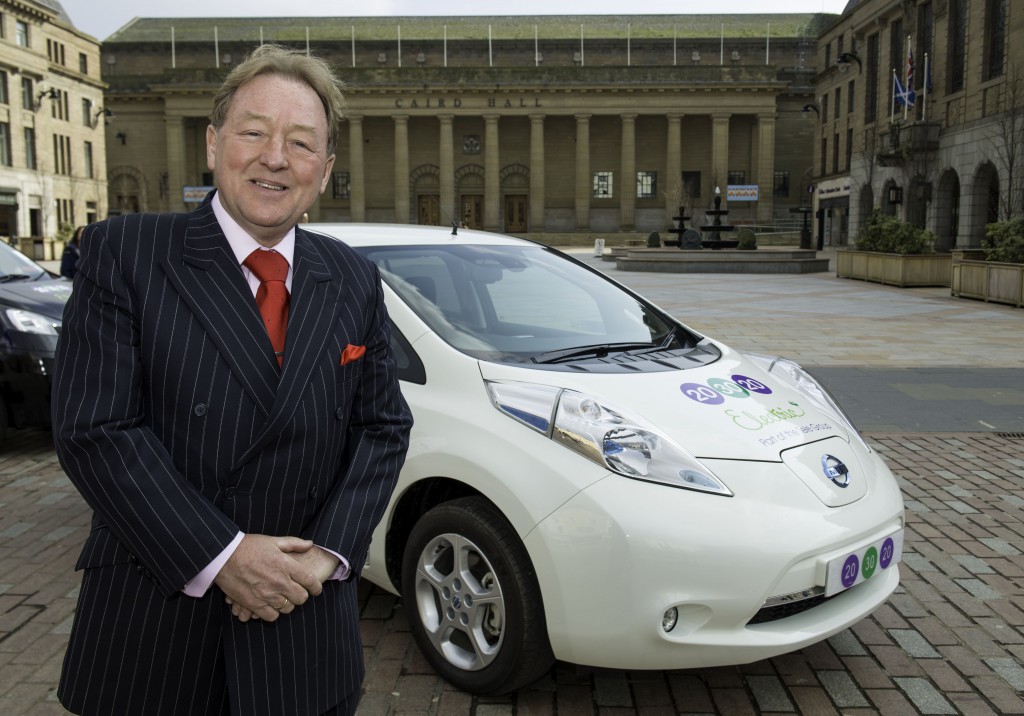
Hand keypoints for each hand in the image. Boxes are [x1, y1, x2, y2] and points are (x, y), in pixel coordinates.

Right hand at [226, 546, 340, 621]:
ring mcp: (267, 594)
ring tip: (282, 598)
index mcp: (286, 565)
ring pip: (288, 608)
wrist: (223, 556)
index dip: (316, 587)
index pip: (310, 580)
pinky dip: (273, 612)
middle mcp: (279, 581)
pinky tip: (270, 605)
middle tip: (297, 592)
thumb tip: (310, 544)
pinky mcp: (254, 604)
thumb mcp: (273, 541)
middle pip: (301, 597)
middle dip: (302, 595)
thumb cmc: (249, 546)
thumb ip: (294, 544)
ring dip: (288, 604)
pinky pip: (271, 616)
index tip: (316, 589)